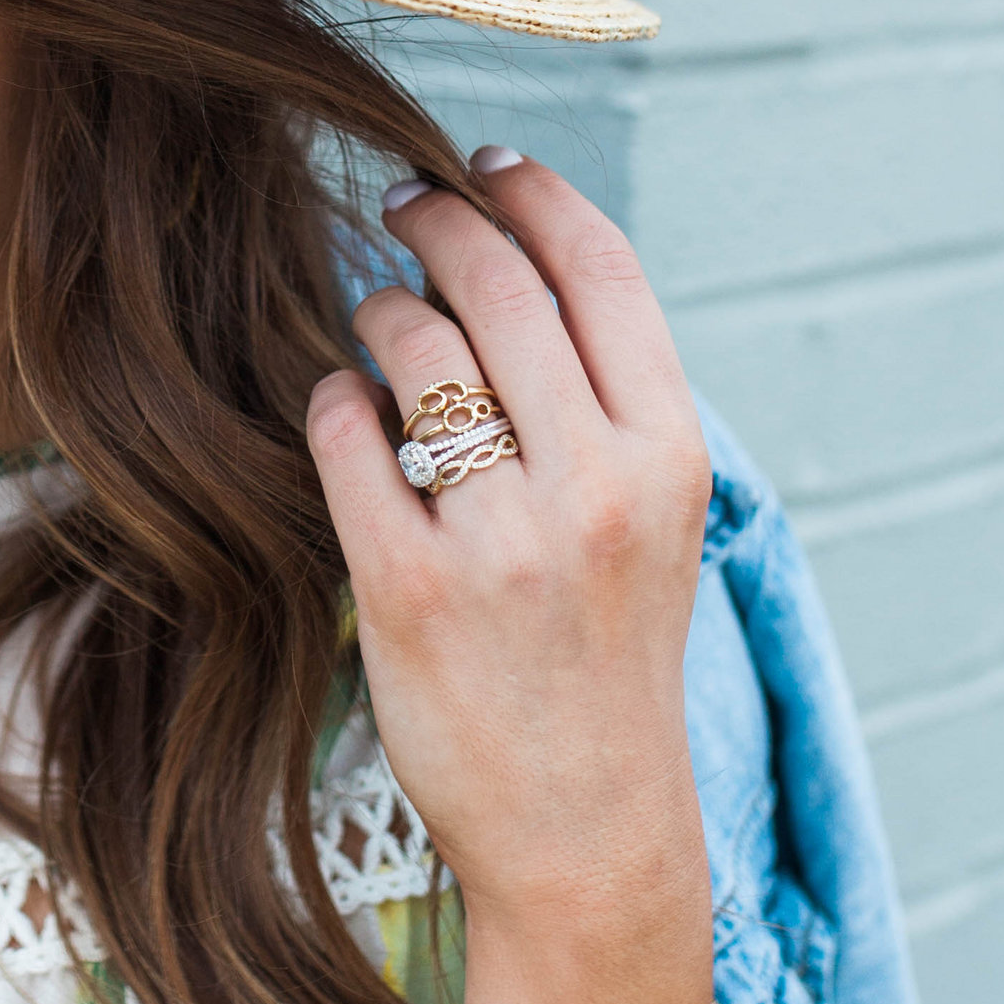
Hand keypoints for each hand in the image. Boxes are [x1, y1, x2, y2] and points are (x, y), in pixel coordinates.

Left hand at [304, 151, 718, 1003]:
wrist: (588, 836)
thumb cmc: (608, 668)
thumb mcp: (653, 528)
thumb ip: (606, 411)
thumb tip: (520, 272)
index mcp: (668, 459)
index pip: (601, 272)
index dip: (535, 197)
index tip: (487, 167)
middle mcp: (595, 485)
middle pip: (498, 286)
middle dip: (439, 223)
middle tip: (402, 207)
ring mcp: (499, 537)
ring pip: (415, 347)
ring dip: (384, 312)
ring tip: (377, 322)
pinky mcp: (406, 588)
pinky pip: (346, 437)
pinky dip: (336, 404)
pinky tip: (343, 414)